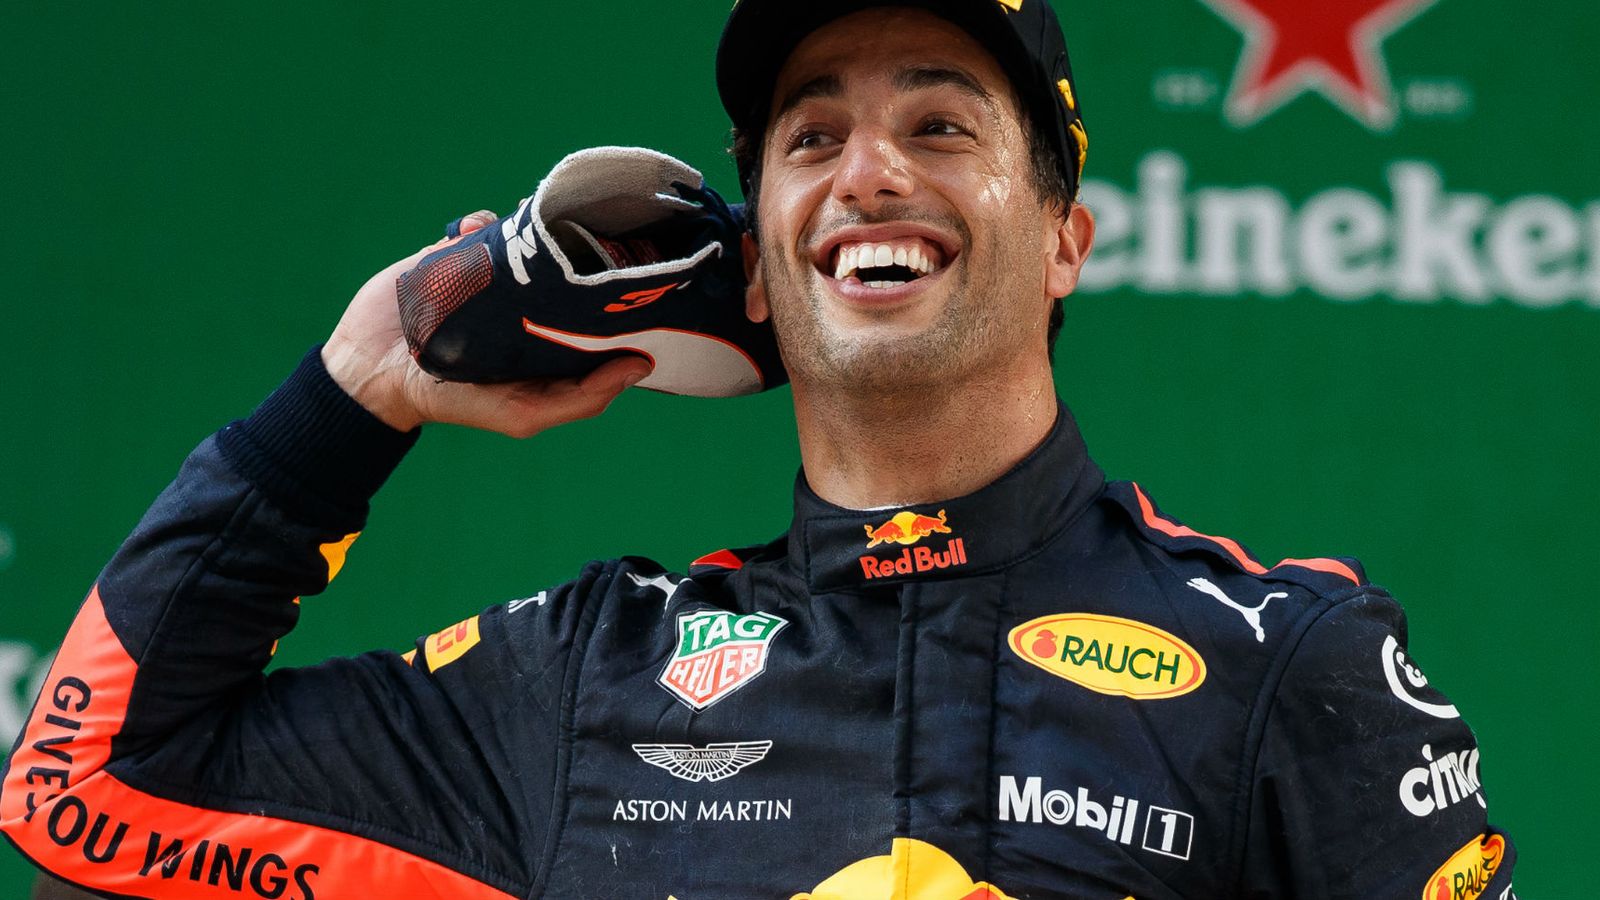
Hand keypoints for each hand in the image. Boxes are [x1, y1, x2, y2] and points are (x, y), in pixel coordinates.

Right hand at [322, 212, 652, 435]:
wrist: (374, 369)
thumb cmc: (455, 401)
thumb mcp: (524, 413)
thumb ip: (581, 398)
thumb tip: (640, 365)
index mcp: (551, 339)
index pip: (599, 314)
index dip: (619, 300)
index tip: (638, 282)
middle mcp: (530, 305)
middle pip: (571, 267)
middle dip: (582, 249)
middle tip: (588, 238)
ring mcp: (495, 278)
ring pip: (531, 238)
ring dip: (534, 228)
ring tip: (529, 232)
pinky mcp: (459, 256)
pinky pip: (485, 226)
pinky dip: (484, 224)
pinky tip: (474, 234)